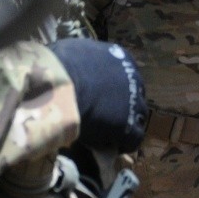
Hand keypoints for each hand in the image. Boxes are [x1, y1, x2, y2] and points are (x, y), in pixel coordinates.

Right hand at [49, 38, 148, 152]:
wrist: (61, 87)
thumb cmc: (61, 65)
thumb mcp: (74, 50)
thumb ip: (84, 57)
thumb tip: (76, 60)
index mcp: (122, 58)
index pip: (126, 75)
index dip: (115, 88)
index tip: (103, 96)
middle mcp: (133, 79)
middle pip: (134, 95)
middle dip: (124, 106)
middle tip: (106, 115)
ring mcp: (133, 104)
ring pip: (137, 118)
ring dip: (126, 125)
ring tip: (110, 133)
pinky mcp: (128, 127)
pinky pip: (133, 139)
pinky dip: (125, 143)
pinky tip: (113, 147)